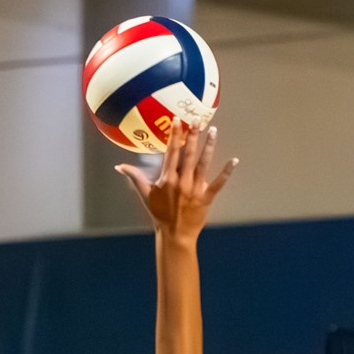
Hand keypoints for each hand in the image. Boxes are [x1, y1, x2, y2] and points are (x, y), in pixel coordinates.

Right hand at [116, 120, 234, 237]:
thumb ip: (134, 177)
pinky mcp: (206, 197)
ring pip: (204, 163)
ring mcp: (195, 189)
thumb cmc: (160, 214)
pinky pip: (218, 183)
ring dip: (209, 146)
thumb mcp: (145, 194)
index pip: (171, 152)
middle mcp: (182, 181)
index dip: (174, 135)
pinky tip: (234, 160)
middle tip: (196, 120)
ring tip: (213, 131)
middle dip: (193, 136)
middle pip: (188, 154)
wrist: (174, 234)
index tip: (177, 120)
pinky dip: (226, 172)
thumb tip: (119, 166)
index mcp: (168, 179)